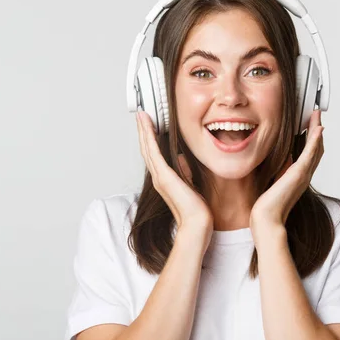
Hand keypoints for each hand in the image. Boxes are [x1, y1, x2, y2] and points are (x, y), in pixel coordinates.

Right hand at [136, 111, 212, 241]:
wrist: (196, 224)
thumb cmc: (197, 209)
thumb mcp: (192, 184)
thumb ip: (185, 170)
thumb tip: (183, 158)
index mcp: (165, 179)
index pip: (155, 155)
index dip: (150, 139)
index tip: (149, 125)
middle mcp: (158, 177)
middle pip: (147, 149)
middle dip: (144, 131)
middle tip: (141, 115)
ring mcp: (159, 177)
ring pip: (148, 148)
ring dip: (144, 131)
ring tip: (142, 116)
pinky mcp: (163, 176)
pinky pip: (153, 152)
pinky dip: (149, 137)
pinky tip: (147, 125)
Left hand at [249, 110, 324, 235]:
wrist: (268, 220)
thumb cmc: (267, 207)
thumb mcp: (272, 183)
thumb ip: (277, 173)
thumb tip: (277, 162)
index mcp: (298, 177)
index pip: (309, 154)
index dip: (312, 139)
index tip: (310, 126)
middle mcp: (304, 175)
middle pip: (316, 149)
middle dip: (317, 131)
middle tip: (316, 116)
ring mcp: (304, 174)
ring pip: (316, 148)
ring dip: (317, 131)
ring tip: (317, 117)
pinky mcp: (300, 173)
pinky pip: (310, 153)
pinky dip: (315, 140)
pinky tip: (318, 129)